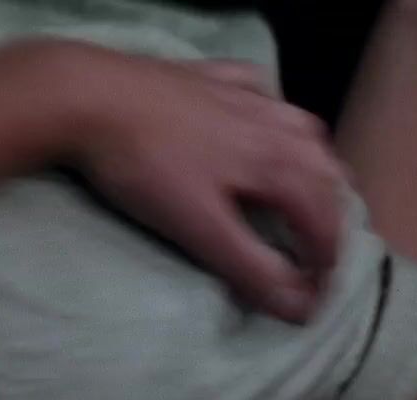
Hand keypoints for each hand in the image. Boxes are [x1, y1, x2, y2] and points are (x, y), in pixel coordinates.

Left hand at [44, 44, 346, 321]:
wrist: (86, 94)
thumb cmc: (143, 166)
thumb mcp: (198, 226)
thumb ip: (251, 266)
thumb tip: (303, 307)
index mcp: (278, 162)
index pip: (324, 216)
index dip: (328, 257)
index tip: (320, 290)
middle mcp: (272, 123)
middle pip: (324, 169)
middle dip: (330, 211)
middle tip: (317, 246)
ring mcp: (240, 94)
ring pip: (300, 126)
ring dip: (313, 163)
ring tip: (304, 188)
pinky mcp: (207, 76)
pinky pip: (259, 90)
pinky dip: (273, 111)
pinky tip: (259, 117)